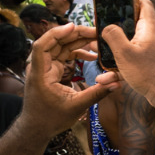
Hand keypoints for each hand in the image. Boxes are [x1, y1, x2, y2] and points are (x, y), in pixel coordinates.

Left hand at [22, 25, 118, 139]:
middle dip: (75, 35)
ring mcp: (45, 67)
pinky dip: (77, 52)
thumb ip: (97, 93)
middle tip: (96, 32)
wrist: (37, 127)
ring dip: (77, 42)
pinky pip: (63, 55)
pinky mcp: (51, 71)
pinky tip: (91, 55)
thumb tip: (117, 83)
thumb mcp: (76, 107)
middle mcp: (40, 67)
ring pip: (60, 47)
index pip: (42, 46)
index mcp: (40, 74)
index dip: (56, 33)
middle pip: (55, 42)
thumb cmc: (51, 119)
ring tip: (96, 40)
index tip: (73, 26)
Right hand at [101, 0, 154, 106]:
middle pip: (134, 26)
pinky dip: (123, 67)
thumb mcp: (124, 53)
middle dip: (116, 31)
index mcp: (151, 28)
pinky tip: (109, 79)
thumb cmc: (148, 73)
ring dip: (116, 53)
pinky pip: (136, 60)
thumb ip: (113, 35)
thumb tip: (107, 26)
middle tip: (101, 34)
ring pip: (133, 46)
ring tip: (100, 59)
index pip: (144, 4)